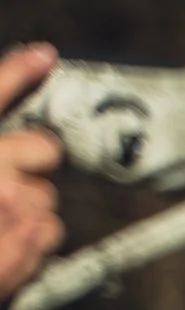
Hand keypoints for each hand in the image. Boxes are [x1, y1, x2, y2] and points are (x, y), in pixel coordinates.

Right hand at [0, 43, 62, 307]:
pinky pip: (51, 228)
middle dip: (33, 164)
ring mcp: (13, 201)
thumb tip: (11, 162)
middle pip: (44, 149)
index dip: (18, 71)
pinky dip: (33, 240)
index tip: (45, 58)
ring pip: (48, 195)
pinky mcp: (32, 236)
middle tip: (5, 188)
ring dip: (29, 209)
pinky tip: (3, 248)